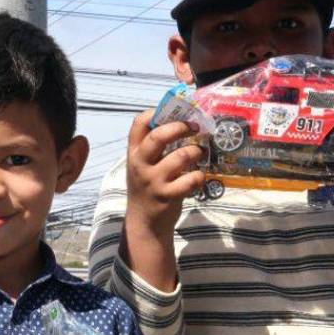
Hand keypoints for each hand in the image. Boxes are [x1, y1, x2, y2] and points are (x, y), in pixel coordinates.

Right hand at [125, 109, 207, 235]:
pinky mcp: (167, 196)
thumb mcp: (142, 166)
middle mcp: (141, 164)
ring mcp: (153, 180)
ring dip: (196, 151)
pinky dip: (199, 176)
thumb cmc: (148, 188)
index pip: (139, 123)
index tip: (173, 111)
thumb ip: (154, 147)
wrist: (144, 223)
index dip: (156, 112)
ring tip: (199, 153)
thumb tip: (180, 121)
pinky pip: (191, 179)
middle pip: (158, 136)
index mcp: (134, 153)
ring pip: (181, 156)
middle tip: (194, 126)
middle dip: (180, 127)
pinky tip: (198, 178)